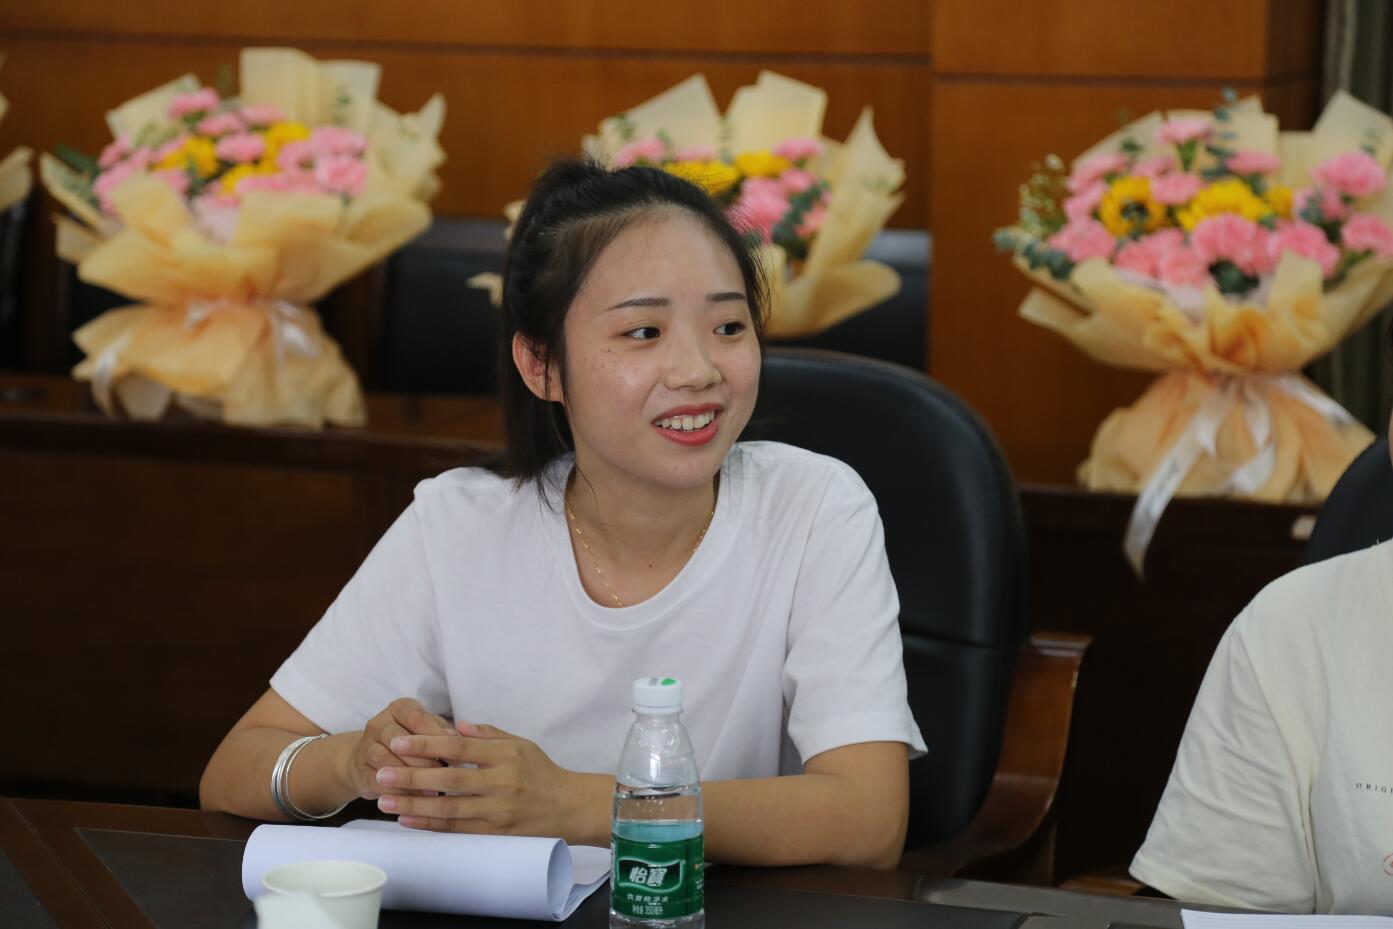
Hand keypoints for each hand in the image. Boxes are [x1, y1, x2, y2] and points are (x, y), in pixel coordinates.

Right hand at [343, 698, 457, 799]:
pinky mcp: (360, 771)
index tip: (455, 752)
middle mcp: (379, 723)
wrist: (369, 760)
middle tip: (444, 774)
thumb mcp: (427, 731)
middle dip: (424, 759)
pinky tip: (414, 800)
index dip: (436, 735)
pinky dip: (396, 792)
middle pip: (400, 739)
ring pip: (386, 760)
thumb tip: (456, 738)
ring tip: (432, 791)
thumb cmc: (410, 742)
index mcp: (400, 708)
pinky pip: (376, 781)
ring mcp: (365, 747)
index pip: (417, 717)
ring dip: (410, 777)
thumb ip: (441, 732)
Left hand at [374, 723, 592, 840]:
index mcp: (506, 756)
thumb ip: (487, 734)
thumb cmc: (540, 772)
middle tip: (381, 773)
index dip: (428, 744)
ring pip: (449, 809)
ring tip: (384, 801)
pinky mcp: (496, 834)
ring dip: (414, 805)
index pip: (460, 748)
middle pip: (450, 779)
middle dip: (412, 776)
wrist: (568, 807)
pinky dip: (431, 826)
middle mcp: (502, 783)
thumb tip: (455, 726)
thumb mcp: (520, 744)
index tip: (400, 742)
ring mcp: (498, 811)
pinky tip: (408, 821)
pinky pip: (457, 830)